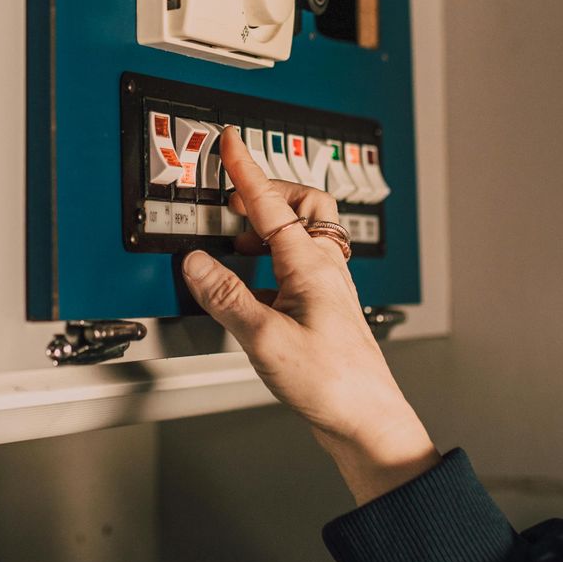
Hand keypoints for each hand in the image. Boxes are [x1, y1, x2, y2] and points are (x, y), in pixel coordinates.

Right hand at [182, 127, 439, 505]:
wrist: (366, 419)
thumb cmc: (331, 383)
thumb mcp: (264, 339)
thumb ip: (227, 298)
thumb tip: (196, 263)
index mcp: (311, 265)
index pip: (271, 203)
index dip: (246, 170)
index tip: (231, 142)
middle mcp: (325, 269)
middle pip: (302, 205)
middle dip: (267, 192)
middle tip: (233, 196)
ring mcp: (328, 287)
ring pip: (304, 233)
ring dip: (271, 226)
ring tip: (238, 240)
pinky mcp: (326, 308)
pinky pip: (301, 263)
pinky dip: (275, 258)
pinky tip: (256, 283)